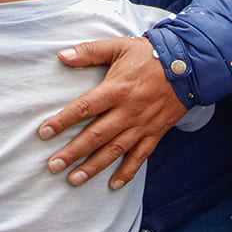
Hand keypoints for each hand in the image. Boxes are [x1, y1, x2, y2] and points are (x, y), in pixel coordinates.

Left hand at [38, 37, 188, 189]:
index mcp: (116, 89)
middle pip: (95, 135)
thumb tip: (62, 56)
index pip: (84, 108)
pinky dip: (128, 172)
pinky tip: (114, 184)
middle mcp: (128, 111)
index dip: (62, 122)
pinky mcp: (155, 133)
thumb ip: (89, 52)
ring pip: (114, 150)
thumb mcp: (118, 47)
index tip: (44, 133)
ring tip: (74, 179)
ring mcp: (142, 125)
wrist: (188, 65)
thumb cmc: (149, 55)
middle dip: (73, 152)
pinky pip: (140, 157)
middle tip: (53, 166)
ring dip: (93, 167)